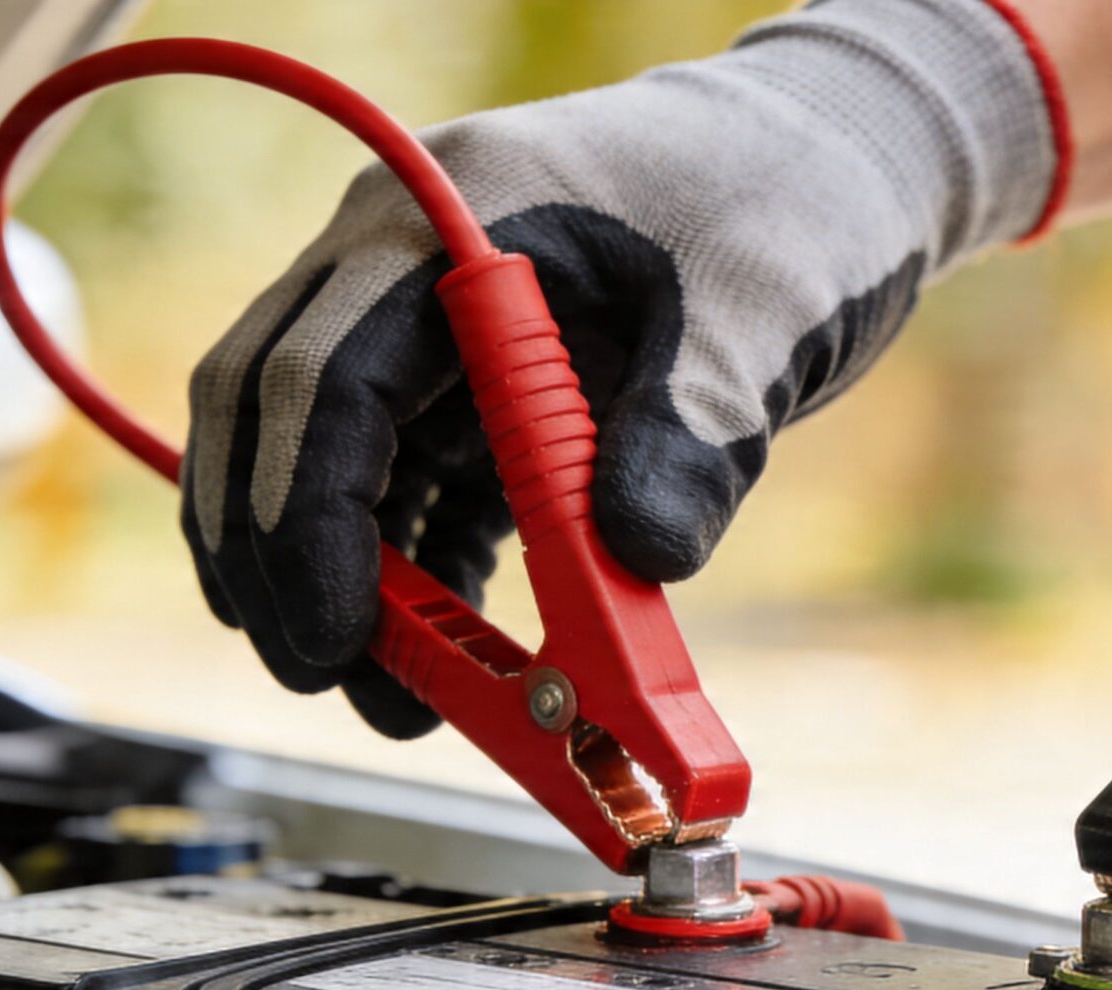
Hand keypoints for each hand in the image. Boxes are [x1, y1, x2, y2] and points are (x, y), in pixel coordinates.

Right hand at [181, 0, 1054, 734]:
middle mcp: (410, 272)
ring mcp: (438, 341)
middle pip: (280, 420)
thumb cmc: (785, 199)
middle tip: (328, 676)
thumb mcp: (761, 310)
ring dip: (350, 588)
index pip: (327, 373)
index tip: (334, 631)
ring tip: (400, 701)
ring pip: (333, 473)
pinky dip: (419, 584)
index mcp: (455, 222)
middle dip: (281, 558)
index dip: (308, 514)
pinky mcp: (481, 402)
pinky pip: (414, 502)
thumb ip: (694, 432)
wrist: (831, 164)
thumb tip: (640, 563)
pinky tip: (453, 662)